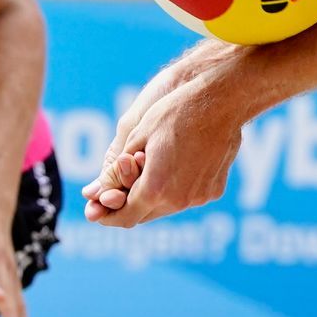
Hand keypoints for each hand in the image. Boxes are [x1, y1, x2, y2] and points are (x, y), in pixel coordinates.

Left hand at [83, 57, 246, 226]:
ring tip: (147, 171)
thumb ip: (115, 172)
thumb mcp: (136, 136)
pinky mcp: (214, 190)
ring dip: (153, 197)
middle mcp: (179, 199)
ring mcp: (199, 197)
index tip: (97, 212)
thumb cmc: (176, 111)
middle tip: (116, 191)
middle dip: (130, 205)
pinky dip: (175, 190)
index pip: (126, 216)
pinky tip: (174, 166)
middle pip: (145, 215)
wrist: (222, 100)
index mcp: (155, 188)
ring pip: (167, 208)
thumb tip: (94, 194)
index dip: (109, 217)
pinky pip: (187, 198)